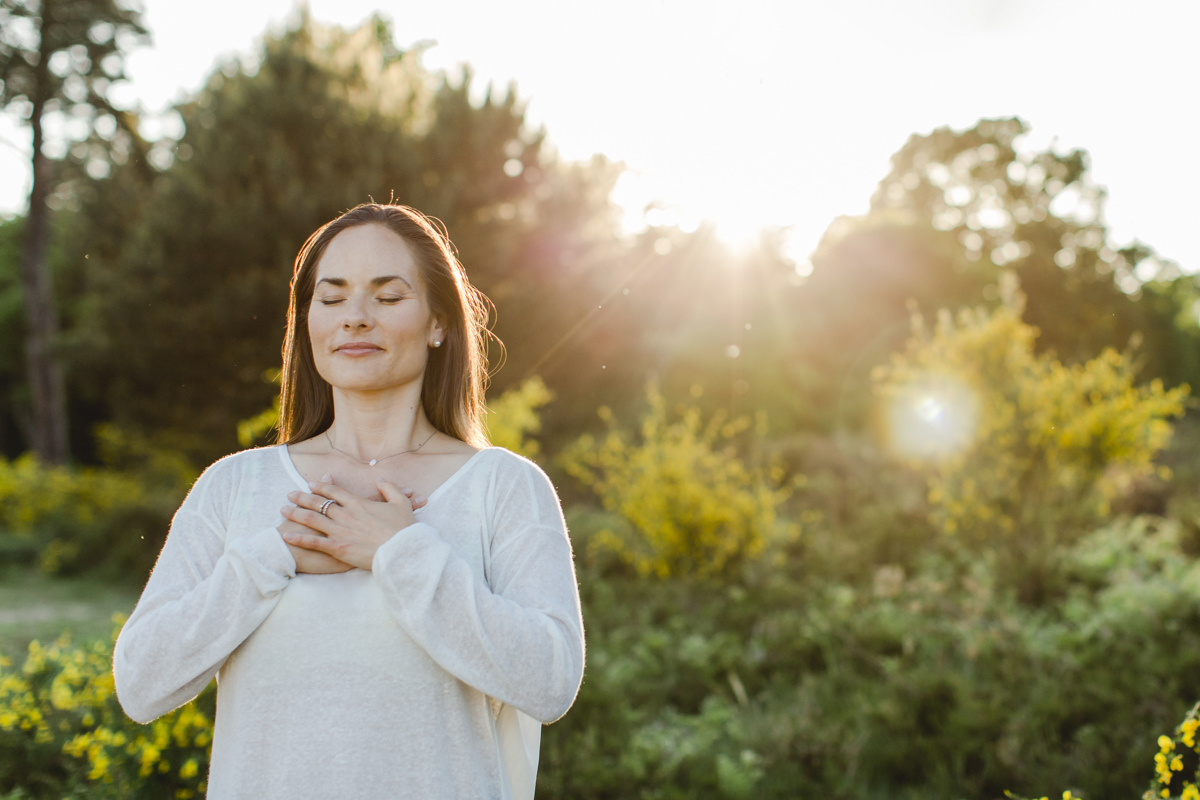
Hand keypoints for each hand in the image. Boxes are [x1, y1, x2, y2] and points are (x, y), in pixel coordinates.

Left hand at [280, 475, 426, 570]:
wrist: (401, 551)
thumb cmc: (403, 529)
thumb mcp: (400, 503)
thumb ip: (389, 489)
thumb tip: (380, 480)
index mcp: (358, 504)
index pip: (335, 492)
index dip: (322, 486)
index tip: (311, 484)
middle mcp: (345, 515)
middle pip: (318, 503)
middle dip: (302, 497)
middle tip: (289, 494)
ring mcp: (340, 531)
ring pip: (312, 519)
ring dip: (296, 513)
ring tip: (283, 509)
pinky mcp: (337, 548)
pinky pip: (313, 542)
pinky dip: (299, 538)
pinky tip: (286, 534)